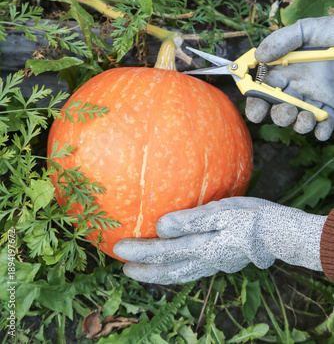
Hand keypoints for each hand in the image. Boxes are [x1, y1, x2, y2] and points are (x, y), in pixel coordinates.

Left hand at [113, 197, 325, 283]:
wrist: (278, 232)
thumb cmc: (250, 216)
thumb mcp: (221, 212)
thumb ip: (191, 220)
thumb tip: (161, 227)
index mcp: (202, 248)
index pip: (164, 252)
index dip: (140, 252)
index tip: (118, 249)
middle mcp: (205, 261)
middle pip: (169, 270)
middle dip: (145, 270)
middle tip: (124, 268)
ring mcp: (213, 263)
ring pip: (179, 273)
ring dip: (158, 273)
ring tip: (142, 270)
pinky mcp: (221, 259)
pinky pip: (191, 268)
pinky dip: (175, 269)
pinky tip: (174, 262)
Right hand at [245, 17, 333, 139]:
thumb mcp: (311, 29)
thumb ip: (284, 39)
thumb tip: (259, 56)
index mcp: (286, 66)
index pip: (262, 84)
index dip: (253, 94)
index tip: (253, 101)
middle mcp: (298, 84)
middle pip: (275, 105)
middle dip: (274, 114)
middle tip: (284, 111)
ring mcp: (316, 97)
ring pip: (296, 118)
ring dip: (296, 124)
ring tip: (305, 119)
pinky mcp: (333, 108)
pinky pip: (323, 126)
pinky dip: (321, 132)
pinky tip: (322, 128)